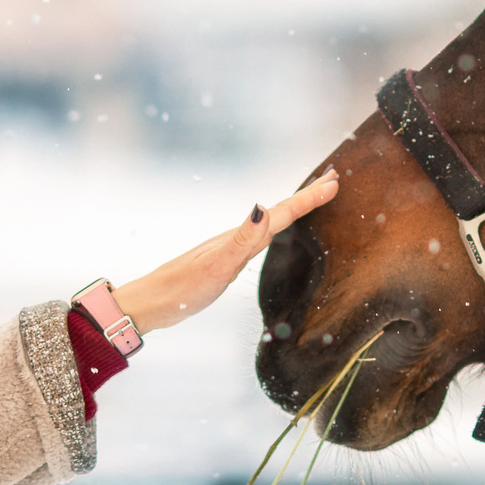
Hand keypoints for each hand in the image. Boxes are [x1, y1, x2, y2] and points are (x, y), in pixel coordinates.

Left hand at [111, 170, 339, 333]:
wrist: (150, 304)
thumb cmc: (182, 290)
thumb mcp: (216, 268)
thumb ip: (241, 241)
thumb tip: (262, 208)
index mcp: (239, 238)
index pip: (280, 213)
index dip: (307, 199)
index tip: (334, 182)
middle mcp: (236, 238)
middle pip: (278, 212)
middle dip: (306, 197)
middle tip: (332, 181)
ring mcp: (229, 248)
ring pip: (269, 222)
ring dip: (292, 209)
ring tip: (311, 199)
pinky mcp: (224, 261)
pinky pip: (258, 238)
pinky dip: (273, 228)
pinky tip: (270, 231)